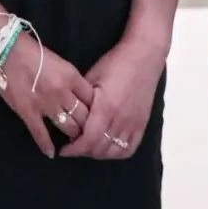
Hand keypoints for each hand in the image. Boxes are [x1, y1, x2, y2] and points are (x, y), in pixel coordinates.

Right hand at [0, 33, 94, 158]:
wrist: (8, 50)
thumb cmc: (35, 53)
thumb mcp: (61, 63)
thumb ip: (72, 81)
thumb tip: (82, 98)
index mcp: (72, 76)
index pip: (93, 99)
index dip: (97, 110)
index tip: (98, 118)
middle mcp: (62, 92)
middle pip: (84, 116)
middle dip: (88, 126)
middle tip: (89, 133)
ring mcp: (45, 104)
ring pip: (67, 127)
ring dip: (72, 135)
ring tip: (73, 141)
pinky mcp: (28, 112)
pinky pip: (41, 134)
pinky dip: (47, 146)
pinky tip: (51, 153)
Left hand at [59, 35, 166, 160]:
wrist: (144, 56)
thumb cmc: (115, 63)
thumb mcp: (92, 77)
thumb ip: (82, 101)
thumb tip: (70, 119)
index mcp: (106, 107)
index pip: (87, 140)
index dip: (73, 149)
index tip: (63, 150)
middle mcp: (121, 119)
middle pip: (99, 149)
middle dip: (83, 151)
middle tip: (74, 144)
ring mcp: (133, 123)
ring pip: (113, 152)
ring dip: (98, 153)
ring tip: (89, 145)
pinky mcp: (142, 123)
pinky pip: (129, 148)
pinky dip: (117, 152)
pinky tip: (108, 146)